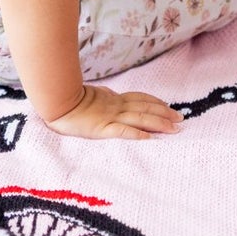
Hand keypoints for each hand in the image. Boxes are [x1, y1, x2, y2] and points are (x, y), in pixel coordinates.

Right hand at [42, 84, 182, 140]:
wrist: (55, 103)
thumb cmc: (68, 100)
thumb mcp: (91, 96)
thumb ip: (103, 98)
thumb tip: (109, 96)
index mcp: (112, 99)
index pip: (139, 99)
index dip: (156, 102)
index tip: (169, 107)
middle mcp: (115, 106)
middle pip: (145, 108)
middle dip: (164, 113)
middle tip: (181, 119)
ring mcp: (110, 117)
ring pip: (140, 118)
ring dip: (159, 123)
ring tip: (174, 129)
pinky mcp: (102, 129)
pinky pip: (123, 132)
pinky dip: (138, 134)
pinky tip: (150, 138)